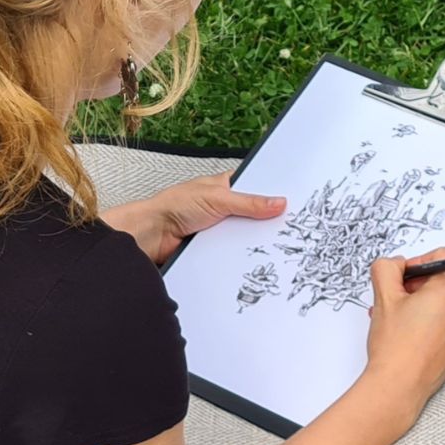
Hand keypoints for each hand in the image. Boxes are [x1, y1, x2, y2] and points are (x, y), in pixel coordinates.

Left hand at [103, 173, 285, 264]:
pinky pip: (235, 250)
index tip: (293, 200)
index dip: (272, 193)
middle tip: (289, 226)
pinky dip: (241, 253)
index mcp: (225, 186)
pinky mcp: (215, 247)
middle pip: (254, 213)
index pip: (255, 186)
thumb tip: (278, 202)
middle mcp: (224, 206)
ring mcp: (220, 228)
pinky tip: (253, 257)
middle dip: (266, 220)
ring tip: (275, 244)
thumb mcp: (218, 199)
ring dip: (253, 239)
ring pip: (245, 234)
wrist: (152, 235)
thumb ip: (249, 202)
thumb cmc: (174, 206)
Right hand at [358, 247, 444, 434]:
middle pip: (443, 279)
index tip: (405, 275)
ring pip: (444, 300)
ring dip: (421, 303)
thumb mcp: (383, 297)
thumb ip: (387, 268)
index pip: (442, 256)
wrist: (399, 386)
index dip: (419, 262)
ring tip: (398, 318)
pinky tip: (409, 330)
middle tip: (397, 299)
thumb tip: (395, 264)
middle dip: (417, 285)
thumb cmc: (395, 348)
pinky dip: (431, 319)